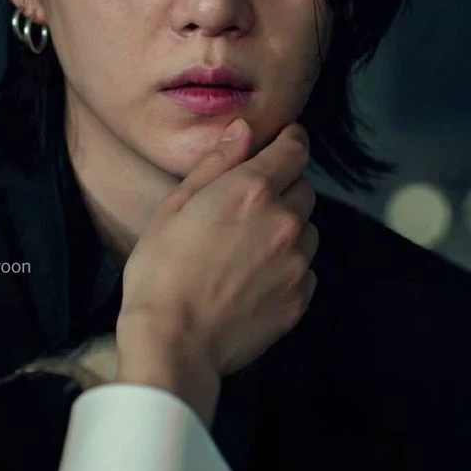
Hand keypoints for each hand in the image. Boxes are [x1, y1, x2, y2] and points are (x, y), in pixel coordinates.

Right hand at [116, 118, 317, 423]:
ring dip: (288, 230)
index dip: (291, 141)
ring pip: (308, 230)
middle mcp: (284, 221)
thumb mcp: (175, 206)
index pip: (295, 150)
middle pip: (303, 189)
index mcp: (252, 190)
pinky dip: (289, 268)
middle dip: (284, 189)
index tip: (285, 141)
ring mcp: (297, 262)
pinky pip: (306, 270)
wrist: (174, 342)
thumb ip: (217, 163)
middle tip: (249, 207)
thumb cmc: (162, 271)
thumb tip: (243, 129)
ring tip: (249, 248)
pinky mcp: (299, 298)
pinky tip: (255, 279)